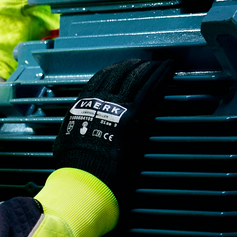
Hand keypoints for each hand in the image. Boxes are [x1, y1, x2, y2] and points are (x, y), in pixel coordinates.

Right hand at [52, 59, 174, 198]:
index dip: (114, 70)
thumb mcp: (67, 140)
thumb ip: (75, 129)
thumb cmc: (75, 165)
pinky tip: (168, 69)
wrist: (85, 174)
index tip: (122, 67)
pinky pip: (150, 89)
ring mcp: (119, 106)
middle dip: (134, 66)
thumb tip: (75, 130)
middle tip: (144, 62)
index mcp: (84, 104)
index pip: (101, 78)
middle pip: (120, 73)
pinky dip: (161, 76)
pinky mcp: (135, 115)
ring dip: (150, 68)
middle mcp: (101, 99)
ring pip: (137, 77)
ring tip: (160, 63)